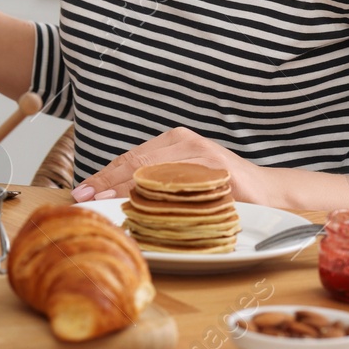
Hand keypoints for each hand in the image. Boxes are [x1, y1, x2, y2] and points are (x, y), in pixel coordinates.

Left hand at [70, 127, 271, 204]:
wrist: (267, 190)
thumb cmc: (220, 187)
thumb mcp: (183, 177)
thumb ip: (155, 179)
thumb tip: (111, 195)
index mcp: (174, 140)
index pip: (130, 157)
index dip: (103, 175)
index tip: (81, 191)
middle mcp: (185, 141)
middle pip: (136, 162)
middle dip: (105, 182)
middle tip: (83, 198)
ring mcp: (201, 153)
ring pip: (152, 172)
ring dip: (124, 190)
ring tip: (102, 204)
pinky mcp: (216, 170)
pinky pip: (179, 185)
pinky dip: (156, 197)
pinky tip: (139, 208)